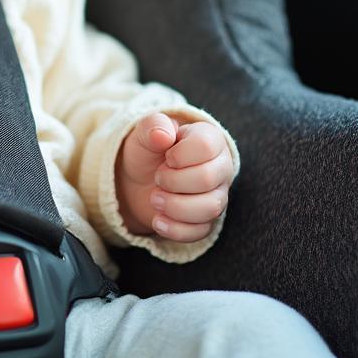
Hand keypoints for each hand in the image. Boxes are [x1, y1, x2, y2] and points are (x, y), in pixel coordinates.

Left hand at [116, 114, 232, 241]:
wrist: (137, 180)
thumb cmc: (147, 151)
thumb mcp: (144, 133)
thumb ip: (153, 126)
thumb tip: (163, 134)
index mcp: (210, 139)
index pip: (206, 146)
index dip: (178, 155)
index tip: (165, 157)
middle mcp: (220, 167)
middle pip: (208, 179)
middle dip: (173, 181)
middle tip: (157, 178)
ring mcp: (217, 196)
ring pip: (210, 208)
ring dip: (174, 206)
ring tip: (155, 198)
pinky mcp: (207, 221)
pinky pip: (201, 231)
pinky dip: (174, 228)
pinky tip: (157, 219)